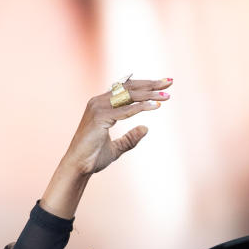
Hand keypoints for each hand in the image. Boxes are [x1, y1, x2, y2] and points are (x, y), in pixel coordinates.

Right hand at [57, 77, 172, 175]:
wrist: (79, 167)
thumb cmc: (93, 157)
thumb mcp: (117, 147)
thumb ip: (130, 138)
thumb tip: (146, 128)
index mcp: (101, 104)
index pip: (126, 89)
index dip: (145, 85)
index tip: (164, 83)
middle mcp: (98, 102)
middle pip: (129, 88)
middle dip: (151, 84)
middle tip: (170, 81)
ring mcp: (98, 108)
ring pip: (128, 96)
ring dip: (149, 94)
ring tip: (167, 95)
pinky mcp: (99, 117)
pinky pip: (125, 110)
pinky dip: (141, 107)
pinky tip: (156, 106)